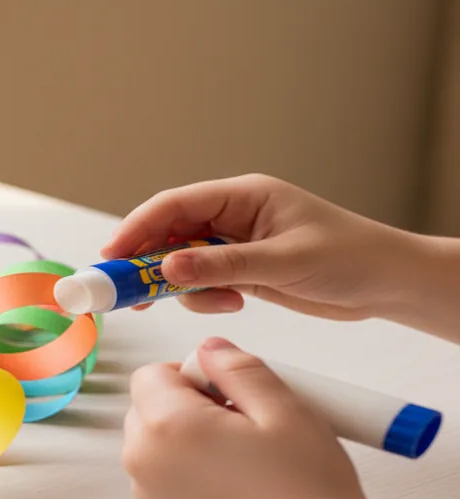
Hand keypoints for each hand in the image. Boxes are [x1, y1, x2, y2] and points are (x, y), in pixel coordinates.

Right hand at [102, 174, 415, 319]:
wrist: (388, 284)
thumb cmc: (351, 258)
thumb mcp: (283, 262)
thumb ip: (221, 265)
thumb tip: (167, 266)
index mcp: (243, 196)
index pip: (175, 205)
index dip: (137, 228)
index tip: (111, 256)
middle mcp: (234, 216)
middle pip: (170, 233)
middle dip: (147, 261)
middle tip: (126, 291)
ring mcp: (236, 244)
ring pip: (182, 261)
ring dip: (180, 285)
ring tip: (205, 301)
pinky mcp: (242, 270)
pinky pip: (202, 281)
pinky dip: (204, 296)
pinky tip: (234, 302)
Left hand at [123, 337, 376, 498]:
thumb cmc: (303, 484)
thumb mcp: (281, 405)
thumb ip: (236, 366)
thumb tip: (207, 348)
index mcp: (165, 424)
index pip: (152, 373)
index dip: (192, 374)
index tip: (231, 394)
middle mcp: (143, 456)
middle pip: (146, 403)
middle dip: (185, 401)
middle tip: (240, 422)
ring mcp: (148, 488)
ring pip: (152, 434)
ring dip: (184, 430)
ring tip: (238, 450)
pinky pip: (160, 465)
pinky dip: (185, 459)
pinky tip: (231, 474)